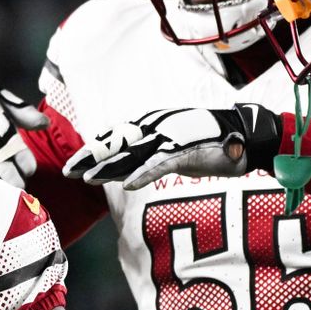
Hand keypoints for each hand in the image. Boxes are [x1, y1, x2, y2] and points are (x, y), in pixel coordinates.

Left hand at [62, 102, 278, 190]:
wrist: (243, 135)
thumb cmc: (207, 141)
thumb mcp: (171, 144)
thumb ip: (148, 153)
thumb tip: (123, 169)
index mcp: (152, 124)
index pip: (115, 135)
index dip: (93, 148)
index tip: (73, 162)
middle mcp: (156, 128)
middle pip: (116, 143)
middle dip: (90, 157)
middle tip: (67, 171)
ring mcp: (170, 139)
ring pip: (132, 155)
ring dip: (109, 168)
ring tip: (88, 179)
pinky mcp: (186, 152)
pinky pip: (160, 165)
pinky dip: (143, 175)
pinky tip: (127, 186)